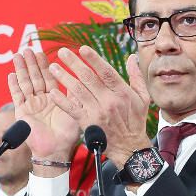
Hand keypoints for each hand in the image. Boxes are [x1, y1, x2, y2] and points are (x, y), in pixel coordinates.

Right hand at [8, 49, 79, 170]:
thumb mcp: (75, 109)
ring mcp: (31, 106)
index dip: (44, 64)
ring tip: (17, 56)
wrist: (56, 150)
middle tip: (27, 49)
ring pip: (25, 83)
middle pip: (34, 77)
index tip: (40, 51)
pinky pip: (17, 96)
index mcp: (54, 98)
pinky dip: (13, 86)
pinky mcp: (22, 113)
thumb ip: (73, 93)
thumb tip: (79, 75)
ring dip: (20, 69)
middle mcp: (41, 100)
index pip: (48, 77)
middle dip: (30, 63)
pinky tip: (11, 74)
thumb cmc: (68, 134)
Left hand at [46, 46, 151, 166]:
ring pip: (78, 91)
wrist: (129, 147)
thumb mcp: (142, 97)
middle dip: (74, 63)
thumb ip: (136, 76)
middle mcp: (108, 101)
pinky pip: (72, 109)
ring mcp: (97, 112)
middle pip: (88, 78)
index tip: (82, 48)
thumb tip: (131, 57)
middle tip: (62, 52)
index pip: (106, 71)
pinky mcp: (87, 123)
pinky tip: (53, 92)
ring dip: (64, 78)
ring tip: (53, 67)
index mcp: (122, 92)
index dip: (93, 59)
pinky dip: (62, 101)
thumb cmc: (136, 121)